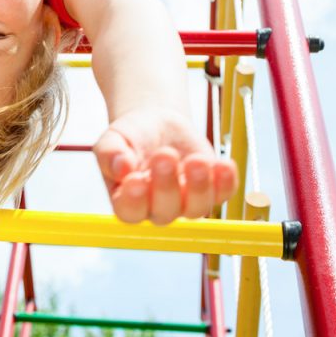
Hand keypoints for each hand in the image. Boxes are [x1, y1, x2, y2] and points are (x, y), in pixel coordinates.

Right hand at [93, 108, 236, 224]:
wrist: (157, 123)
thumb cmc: (131, 136)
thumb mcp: (112, 138)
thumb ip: (109, 153)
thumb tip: (120, 168)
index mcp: (126, 200)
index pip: (129, 212)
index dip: (134, 201)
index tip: (136, 179)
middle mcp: (156, 208)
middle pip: (164, 212)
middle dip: (166, 186)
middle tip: (165, 155)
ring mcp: (185, 202)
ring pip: (196, 209)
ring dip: (199, 187)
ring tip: (195, 160)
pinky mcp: (211, 191)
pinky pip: (222, 194)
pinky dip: (226, 182)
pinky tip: (222, 164)